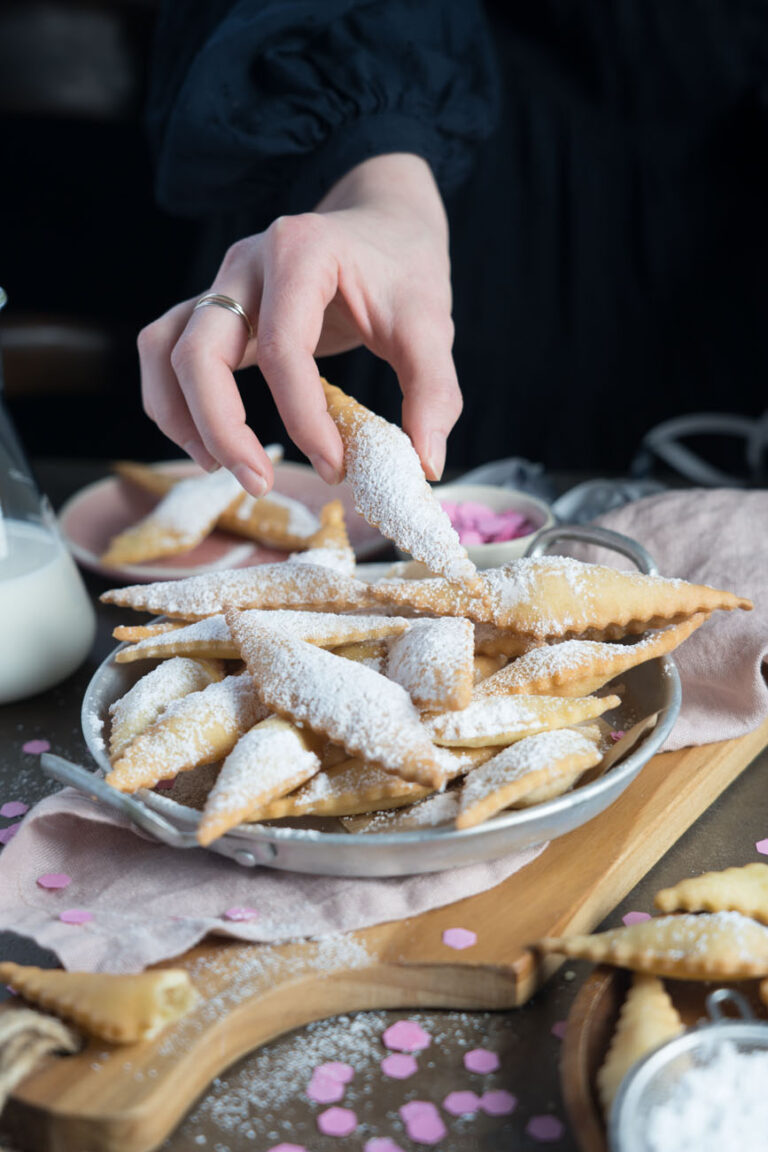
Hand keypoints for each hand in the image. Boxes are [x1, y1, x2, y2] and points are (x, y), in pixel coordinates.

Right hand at [138, 153, 460, 496]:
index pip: (283, 349)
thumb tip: (425, 465)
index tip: (335, 465)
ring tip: (221, 468)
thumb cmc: (402, 271)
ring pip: (164, 349)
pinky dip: (172, 400)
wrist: (381, 222)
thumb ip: (434, 393)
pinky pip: (164, 350)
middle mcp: (247, 263)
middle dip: (222, 428)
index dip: (303, 418)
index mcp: (301, 253)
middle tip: (259, 483)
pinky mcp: (211, 306)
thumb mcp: (431, 325)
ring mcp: (221, 282)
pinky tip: (209, 443)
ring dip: (181, 416)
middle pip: (198, 351)